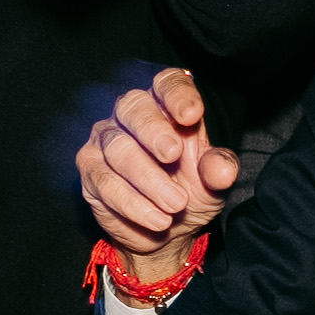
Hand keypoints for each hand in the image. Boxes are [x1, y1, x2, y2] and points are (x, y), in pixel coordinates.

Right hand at [79, 62, 234, 269]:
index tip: (191, 115)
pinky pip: (105, 181)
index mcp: (166, 107)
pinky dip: (132, 203)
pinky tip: (157, 219)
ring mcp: (106, 140)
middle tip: (173, 154)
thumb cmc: (190, 192)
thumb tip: (223, 169)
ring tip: (176, 204)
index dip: (176, 94)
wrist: (165, 230)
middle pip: (133, 107)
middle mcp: (131, 116)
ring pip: (119, 148)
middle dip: (153, 131)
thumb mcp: (213, 183)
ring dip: (148, 179)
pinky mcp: (90, 170)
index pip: (166, 84)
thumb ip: (218, 170)